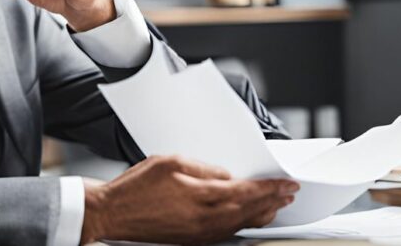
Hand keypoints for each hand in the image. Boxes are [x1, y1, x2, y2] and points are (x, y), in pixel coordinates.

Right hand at [80, 155, 297, 244]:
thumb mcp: (171, 162)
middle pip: (249, 212)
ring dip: (261, 214)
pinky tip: (247, 218)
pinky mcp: (191, 240)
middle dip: (272, 201)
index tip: (286, 184)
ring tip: (276, 205)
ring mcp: (198, 234)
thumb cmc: (135, 187)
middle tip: (289, 193)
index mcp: (200, 197)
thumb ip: (204, 168)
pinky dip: (243, 224)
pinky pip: (226, 234)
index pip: (246, 193)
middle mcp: (203, 221)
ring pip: (240, 226)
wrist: (111, 213)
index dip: (270, 188)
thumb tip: (227, 176)